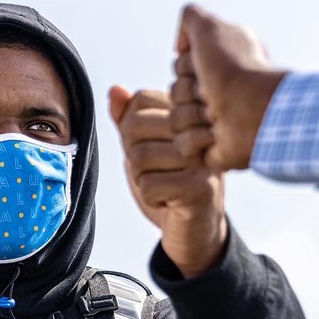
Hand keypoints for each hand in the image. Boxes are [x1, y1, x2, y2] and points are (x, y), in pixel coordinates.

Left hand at [109, 86, 226, 278]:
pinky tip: (171, 201)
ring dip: (142, 180)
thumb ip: (128, 120)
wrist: (195, 228)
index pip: (140, 100)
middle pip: (135, 128)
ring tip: (166, 185)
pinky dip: (151, 199)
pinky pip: (148, 185)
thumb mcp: (144, 147)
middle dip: (135, 157)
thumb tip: (114, 90)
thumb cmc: (169, 184)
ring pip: (139, 157)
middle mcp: (202, 127)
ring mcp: (204, 156)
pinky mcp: (201, 187)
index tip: (155, 148)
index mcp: (189, 111)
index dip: (132, 130)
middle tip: (160, 172)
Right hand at [172, 4, 287, 171]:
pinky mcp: (209, 150)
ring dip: (192, 116)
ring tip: (217, 116)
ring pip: (175, 120)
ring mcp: (213, 122)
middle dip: (188, 92)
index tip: (207, 66)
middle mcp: (216, 92)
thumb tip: (180, 46)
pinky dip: (196, 139)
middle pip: (174, 92)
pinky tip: (215, 136)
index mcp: (219, 66)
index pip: (180, 67)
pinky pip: (182, 145)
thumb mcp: (210, 28)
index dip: (188, 66)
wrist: (254, 110)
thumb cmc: (235, 68)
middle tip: (212, 94)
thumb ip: (190, 17)